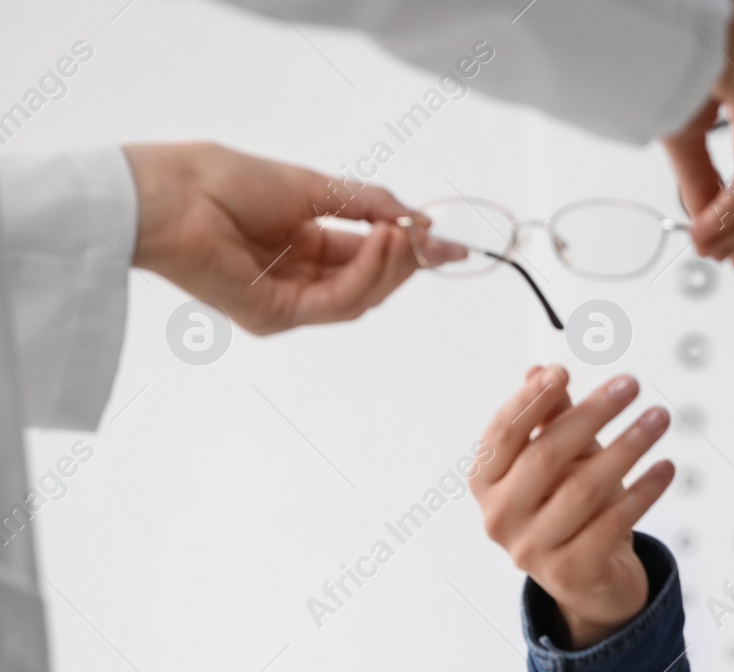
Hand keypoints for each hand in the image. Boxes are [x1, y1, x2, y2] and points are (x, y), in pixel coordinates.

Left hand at [124, 142, 437, 333]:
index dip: (410, 251)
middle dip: (407, 260)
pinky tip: (380, 241)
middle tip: (429, 236)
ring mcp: (287, 302)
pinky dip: (367, 272)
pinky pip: (338, 301)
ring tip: (402, 231)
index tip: (450, 244)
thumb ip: (368, 205)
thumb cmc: (224, 181)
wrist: (172, 194)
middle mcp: (297, 278)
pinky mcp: (276, 317)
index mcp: (303, 245)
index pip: (367, 256)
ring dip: (390, 264)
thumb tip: (418, 219)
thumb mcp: (315, 186)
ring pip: (362, 298)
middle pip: (372, 283)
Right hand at [470, 363, 674, 650]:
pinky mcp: (571, 572)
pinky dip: (643, 492)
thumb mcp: (560, 461)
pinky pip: (613, 522)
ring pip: (584, 488)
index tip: (563, 372)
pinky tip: (665, 467)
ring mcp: (532, 550)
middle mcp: (500, 517)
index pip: (503, 434)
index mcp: (486, 483)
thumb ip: (549, 420)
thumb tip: (538, 370)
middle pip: (546, 456)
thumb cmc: (571, 510)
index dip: (531, 401)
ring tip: (658, 419)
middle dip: (592, 415)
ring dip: (627, 447)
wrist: (590, 582)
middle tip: (630, 386)